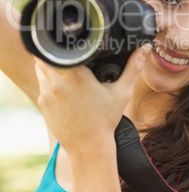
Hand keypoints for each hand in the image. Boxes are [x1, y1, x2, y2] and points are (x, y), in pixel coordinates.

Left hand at [34, 44, 150, 156]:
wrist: (89, 149)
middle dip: (55, 53)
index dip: (60, 43)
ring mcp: (46, 94)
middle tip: (69, 54)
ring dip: (51, 65)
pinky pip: (42, 85)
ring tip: (67, 68)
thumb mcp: (122, 92)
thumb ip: (133, 67)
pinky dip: (50, 82)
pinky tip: (64, 88)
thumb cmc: (106, 120)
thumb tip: (145, 48)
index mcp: (75, 74)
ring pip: (41, 69)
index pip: (57, 49)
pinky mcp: (42, 104)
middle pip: (45, 56)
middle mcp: (56, 82)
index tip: (69, 42)